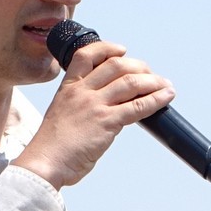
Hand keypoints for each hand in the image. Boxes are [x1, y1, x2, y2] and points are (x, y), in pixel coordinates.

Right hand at [13, 36, 173, 188]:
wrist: (45, 162)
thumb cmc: (52, 147)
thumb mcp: (62, 116)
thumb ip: (81, 108)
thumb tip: (107, 112)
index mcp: (68, 88)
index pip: (87, 55)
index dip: (107, 48)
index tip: (121, 50)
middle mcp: (82, 92)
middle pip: (116, 65)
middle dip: (138, 66)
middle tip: (150, 74)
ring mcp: (95, 106)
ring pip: (130, 82)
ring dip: (153, 81)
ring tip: (165, 85)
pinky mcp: (107, 122)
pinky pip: (137, 106)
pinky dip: (156, 99)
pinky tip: (166, 96)